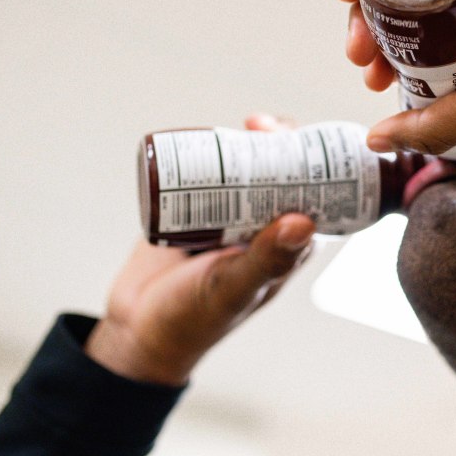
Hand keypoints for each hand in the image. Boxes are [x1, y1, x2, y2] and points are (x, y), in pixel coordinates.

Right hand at [86, 115, 315, 385]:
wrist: (136, 330)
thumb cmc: (193, 319)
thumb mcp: (232, 287)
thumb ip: (266, 260)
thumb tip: (304, 221)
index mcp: (288, 249)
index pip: (318, 201)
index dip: (319, 169)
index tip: (305, 142)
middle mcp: (264, 230)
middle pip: (284, 177)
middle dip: (282, 145)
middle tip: (264, 127)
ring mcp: (230, 219)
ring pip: (249, 172)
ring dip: (251, 144)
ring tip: (248, 125)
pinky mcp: (194, 211)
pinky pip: (209, 175)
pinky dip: (213, 152)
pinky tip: (212, 133)